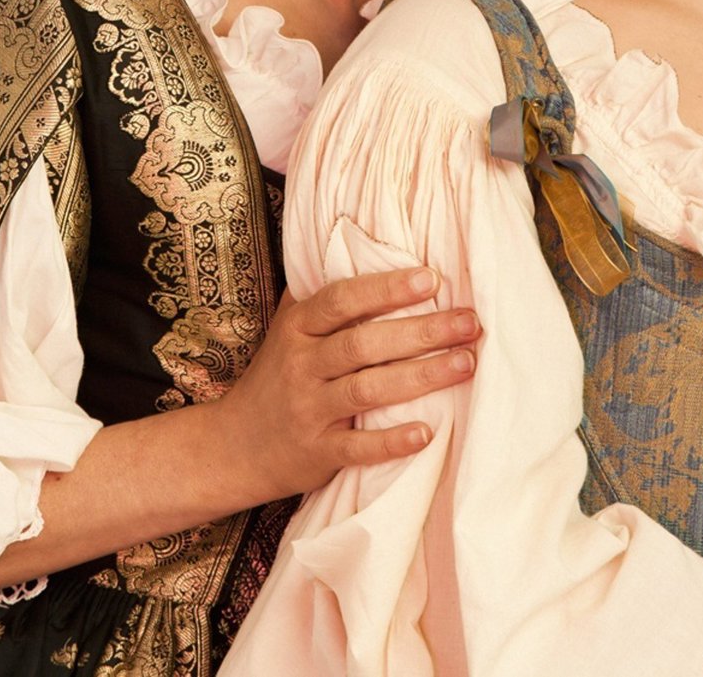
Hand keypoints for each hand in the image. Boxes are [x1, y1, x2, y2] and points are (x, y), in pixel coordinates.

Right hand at [216, 265, 479, 501]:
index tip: (432, 279)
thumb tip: (366, 249)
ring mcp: (307, 410)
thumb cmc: (277, 377)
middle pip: (363, 343)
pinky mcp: (315, 452)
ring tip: (466, 364)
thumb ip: (323, 299)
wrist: (232, 446)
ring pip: (367, 390)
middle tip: (470, 323)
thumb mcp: (289, 330)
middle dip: (421, 331)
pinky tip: (427, 433)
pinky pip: (356, 447)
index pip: (342, 301)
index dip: (386, 288)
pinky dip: (391, 442)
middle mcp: (301, 365)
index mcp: (298, 328)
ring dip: (421, 377)